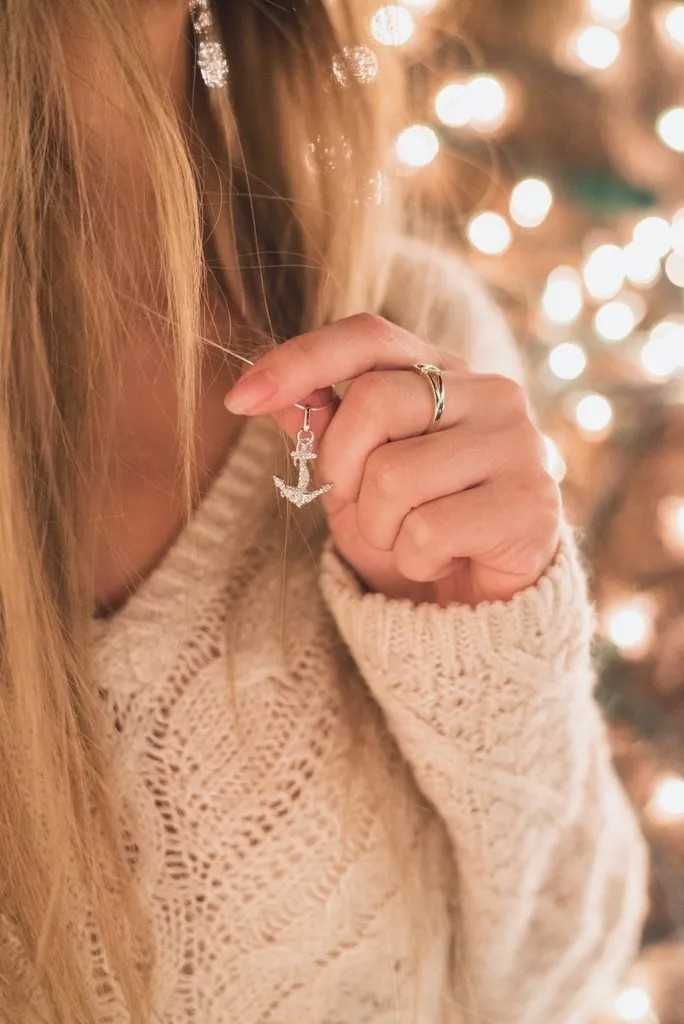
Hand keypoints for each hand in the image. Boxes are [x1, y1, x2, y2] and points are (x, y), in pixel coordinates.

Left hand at [224, 314, 560, 606]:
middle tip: (366, 506)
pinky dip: (415, 560)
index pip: (369, 337)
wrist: (480, 607)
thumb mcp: (353, 480)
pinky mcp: (532, 504)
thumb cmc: (415, 530)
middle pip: (373, 403)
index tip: (238, 398)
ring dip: (380, 527)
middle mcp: (491, 393)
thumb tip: (269, 394)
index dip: (300, 360)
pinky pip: (428, 531)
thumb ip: (322, 429)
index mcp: (444, 372)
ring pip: (393, 476)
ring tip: (410, 539)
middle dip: (343, 470)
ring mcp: (517, 445)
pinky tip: (443, 560)